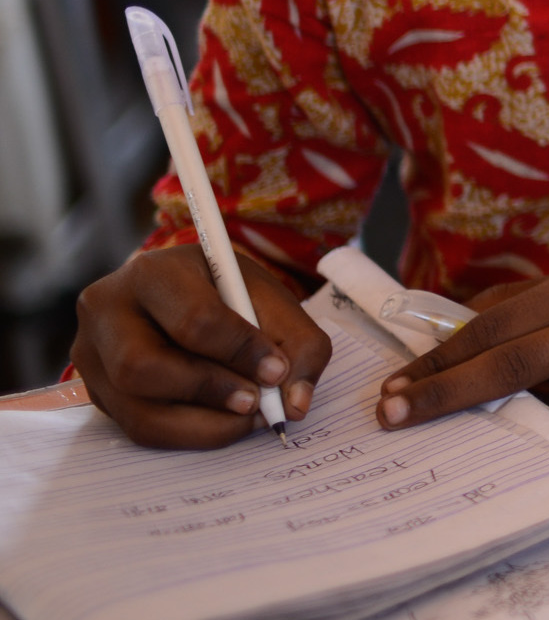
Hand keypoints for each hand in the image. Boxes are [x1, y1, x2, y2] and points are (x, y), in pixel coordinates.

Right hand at [70, 245, 331, 448]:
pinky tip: (221, 423)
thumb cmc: (226, 294)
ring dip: (202, 423)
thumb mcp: (267, 299)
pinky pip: (137, 428)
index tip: (277, 371)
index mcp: (153, 273)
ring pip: (136, 409)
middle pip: (143, 368)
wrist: (180, 296)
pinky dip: (188, 434)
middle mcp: (106, 311)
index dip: (240, 351)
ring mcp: (91, 355)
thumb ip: (298, 344)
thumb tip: (294, 405)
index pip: (192, 319)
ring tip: (245, 416)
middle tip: (256, 402)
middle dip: (210, 391)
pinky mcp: (95, 391)